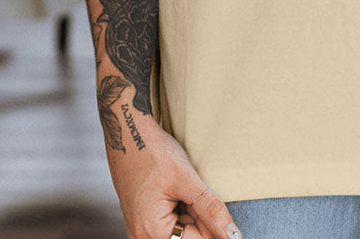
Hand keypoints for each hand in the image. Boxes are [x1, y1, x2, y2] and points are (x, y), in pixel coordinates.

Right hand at [105, 112, 242, 238]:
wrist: (127, 133)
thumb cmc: (152, 152)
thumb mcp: (186, 179)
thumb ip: (211, 210)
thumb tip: (232, 235)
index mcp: (152, 233)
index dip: (213, 224)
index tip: (213, 204)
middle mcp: (143, 237)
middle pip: (189, 236)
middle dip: (200, 216)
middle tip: (191, 188)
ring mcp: (142, 230)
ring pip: (182, 229)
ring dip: (191, 210)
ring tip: (180, 185)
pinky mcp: (145, 221)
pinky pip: (172, 222)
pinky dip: (182, 207)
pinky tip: (177, 189)